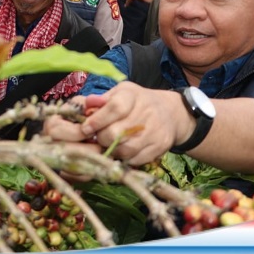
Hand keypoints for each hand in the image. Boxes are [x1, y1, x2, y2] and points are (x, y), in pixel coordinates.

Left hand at [46, 84, 191, 166]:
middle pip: (115, 134)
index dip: (97, 120)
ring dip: (111, 151)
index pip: (114, 109)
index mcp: (131, 96)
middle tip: (96, 138)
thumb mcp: (119, 93)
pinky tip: (121, 152)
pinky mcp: (159, 148)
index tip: (85, 128)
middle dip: (101, 138)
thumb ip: (99, 100)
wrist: (171, 113)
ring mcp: (154, 132)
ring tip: (108, 145)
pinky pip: (135, 161)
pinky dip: (124, 159)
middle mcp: (145, 113)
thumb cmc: (136, 102)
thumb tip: (83, 105)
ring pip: (124, 151)